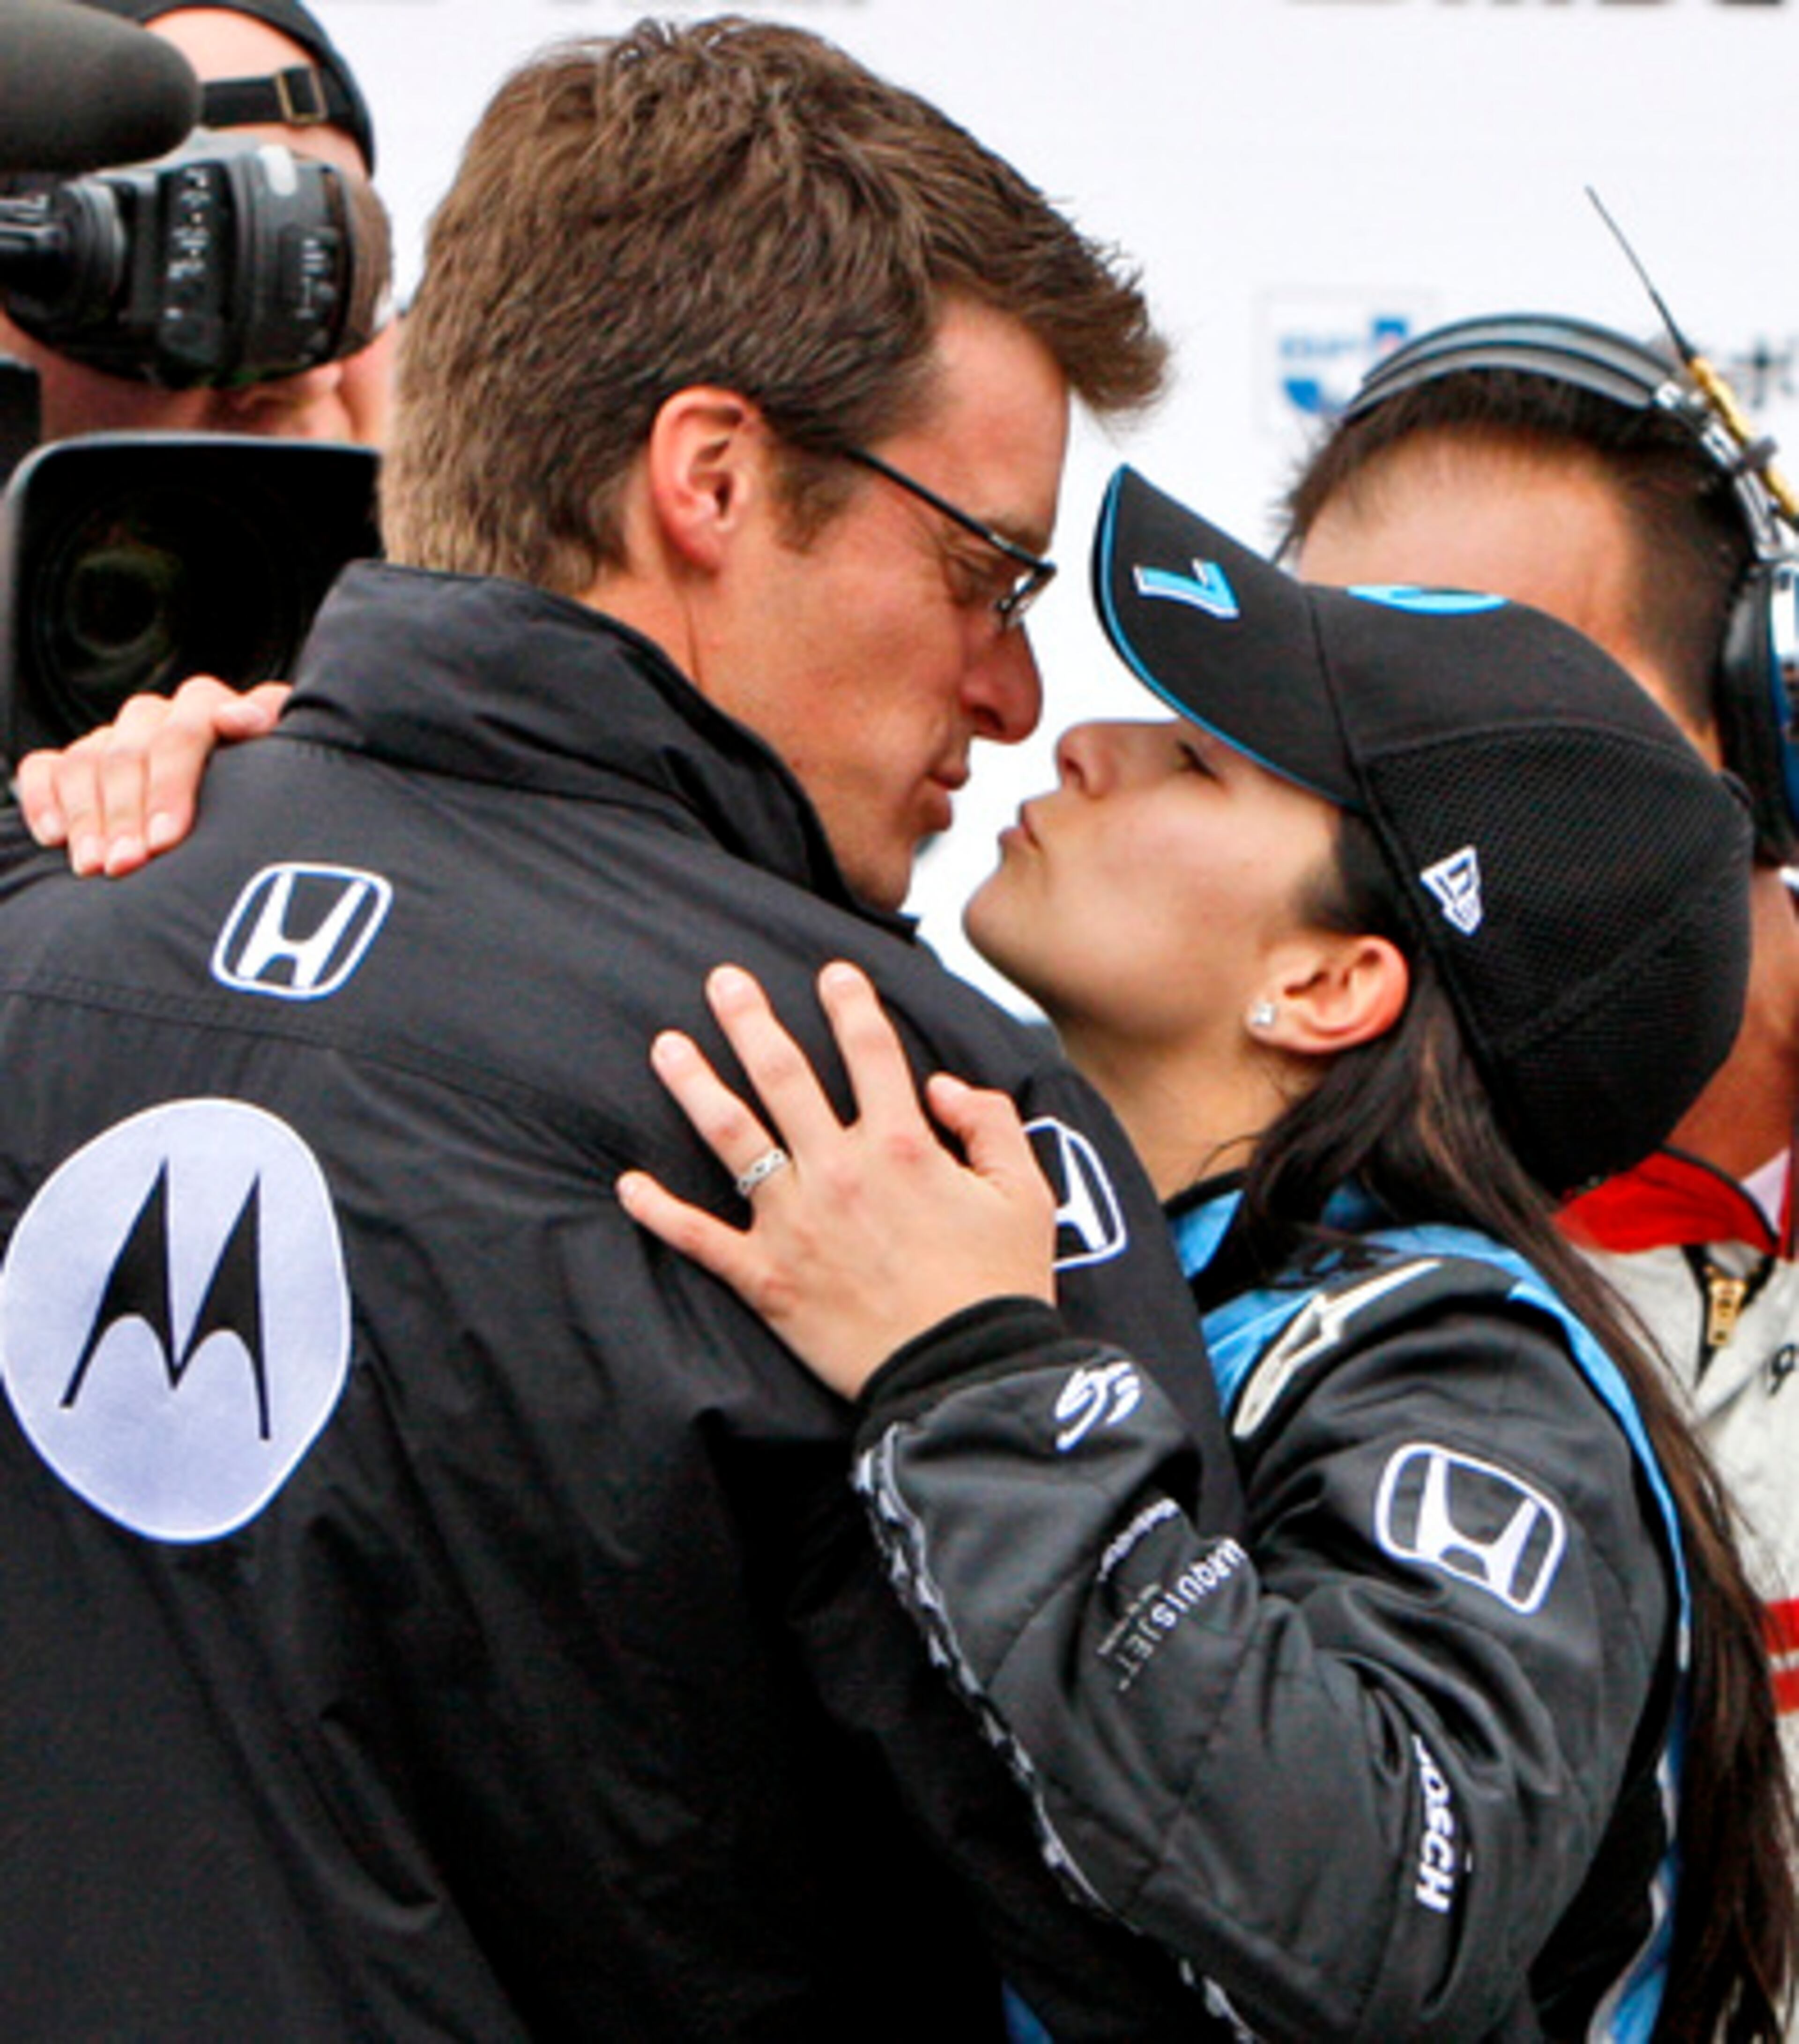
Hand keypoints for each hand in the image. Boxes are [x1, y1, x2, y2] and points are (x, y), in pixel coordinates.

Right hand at [13, 676, 290, 876]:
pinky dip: (46, 799)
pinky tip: (56, 837)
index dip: (175, 778)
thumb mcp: (292, 782)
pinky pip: (47, 768)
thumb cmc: (274, 810)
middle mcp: (168, 720)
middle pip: (135, 747)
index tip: (169, 837)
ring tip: (97, 867)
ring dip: (89, 815)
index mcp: (221, 715)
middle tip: (130, 863)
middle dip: (130, 810)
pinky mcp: (80, 765)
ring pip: (91, 758)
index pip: (194, 723)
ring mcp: (122, 740)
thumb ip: (280, 749)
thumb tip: (242, 718)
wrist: (250, 837)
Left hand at [616, 960, 1057, 1398]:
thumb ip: (991, 1124)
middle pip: (783, 1075)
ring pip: (732, 1137)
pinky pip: (700, 1239)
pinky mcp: (767, 1278)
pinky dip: (659, 1212)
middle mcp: (839, 1171)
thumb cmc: (1000, 1287)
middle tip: (721, 980)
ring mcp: (795, 1222)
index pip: (870, 1052)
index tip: (832, 972)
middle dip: (750, 1020)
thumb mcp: (1026, 1195)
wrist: (966, 1375)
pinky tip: (627, 1184)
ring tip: (665, 1045)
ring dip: (694, 1085)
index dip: (851, 1004)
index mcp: (902, 1146)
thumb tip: (944, 1085)